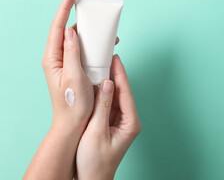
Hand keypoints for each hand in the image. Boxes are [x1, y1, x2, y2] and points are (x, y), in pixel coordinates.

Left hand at [42, 0, 93, 131]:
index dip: (64, 8)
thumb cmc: (73, 105)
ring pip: (76, 41)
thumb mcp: (74, 77)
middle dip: (79, 19)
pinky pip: (82, 51)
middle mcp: (57, 58)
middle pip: (66, 31)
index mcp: (53, 58)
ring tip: (106, 32)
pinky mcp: (74, 68)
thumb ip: (71, 53)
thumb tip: (70, 31)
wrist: (73, 124)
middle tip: (93, 11)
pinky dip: (93, 46)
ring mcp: (65, 63)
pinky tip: (105, 47)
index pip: (57, 27)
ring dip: (90, 34)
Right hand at [76, 54, 141, 179]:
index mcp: (130, 123)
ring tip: (101, 64)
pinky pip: (108, 103)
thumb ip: (102, 107)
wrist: (92, 178)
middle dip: (115, 74)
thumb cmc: (95, 161)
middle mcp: (128, 120)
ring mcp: (120, 121)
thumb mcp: (96, 132)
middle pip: (122, 92)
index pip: (126, 93)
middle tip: (107, 56)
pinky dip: (102, 93)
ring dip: (108, 82)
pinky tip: (96, 82)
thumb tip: (107, 83)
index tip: (116, 58)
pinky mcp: (111, 122)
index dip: (120, 74)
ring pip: (115, 96)